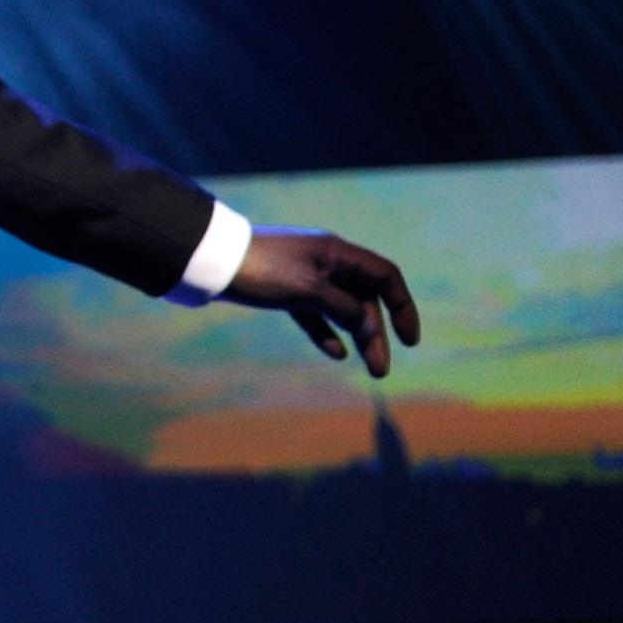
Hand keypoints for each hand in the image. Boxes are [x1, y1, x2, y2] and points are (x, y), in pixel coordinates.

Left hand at [221, 227, 419, 377]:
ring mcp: (307, 276)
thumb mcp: (308, 291)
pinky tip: (336, 353)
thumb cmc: (261, 271)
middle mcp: (327, 262)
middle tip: (380, 370)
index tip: (409, 340)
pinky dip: (327, 331)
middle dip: (376, 333)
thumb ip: (343, 308)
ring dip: (357, 337)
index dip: (402, 306)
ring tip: (369, 368)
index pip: (385, 276)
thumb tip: (369, 326)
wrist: (212, 262)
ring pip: (342, 309)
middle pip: (364, 298)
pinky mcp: (286, 290)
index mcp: (338, 253)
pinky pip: (316, 313)